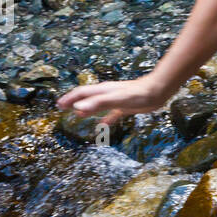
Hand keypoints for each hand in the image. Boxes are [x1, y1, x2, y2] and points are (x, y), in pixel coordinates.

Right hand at [55, 73, 172, 129]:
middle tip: (63, 108)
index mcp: (102, 91)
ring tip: (78, 115)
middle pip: (87, 98)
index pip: (81, 93)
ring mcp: (116, 100)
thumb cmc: (137, 94)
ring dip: (87, 110)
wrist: (157, 91)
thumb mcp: (115, 99)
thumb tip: (78, 108)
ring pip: (97, 105)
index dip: (69, 98)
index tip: (59, 105)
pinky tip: (103, 125)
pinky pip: (111, 113)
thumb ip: (97, 103)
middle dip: (74, 102)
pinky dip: (105, 119)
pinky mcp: (125, 107)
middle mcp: (107, 94)